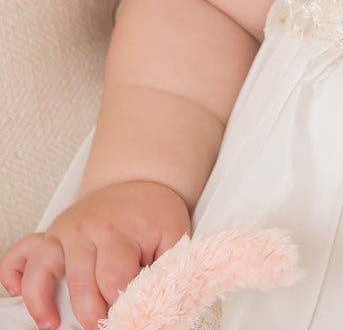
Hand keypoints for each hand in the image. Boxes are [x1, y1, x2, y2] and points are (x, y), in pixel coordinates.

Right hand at [0, 180, 190, 329]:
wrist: (140, 180)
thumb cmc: (154, 214)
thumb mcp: (174, 235)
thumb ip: (169, 267)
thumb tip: (161, 303)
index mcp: (124, 232)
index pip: (116, 278)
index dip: (120, 305)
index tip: (126, 318)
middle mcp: (91, 230)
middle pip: (82, 281)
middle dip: (90, 312)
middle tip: (102, 324)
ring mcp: (67, 230)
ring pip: (44, 268)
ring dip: (43, 301)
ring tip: (52, 324)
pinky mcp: (50, 233)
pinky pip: (21, 252)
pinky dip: (12, 273)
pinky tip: (17, 294)